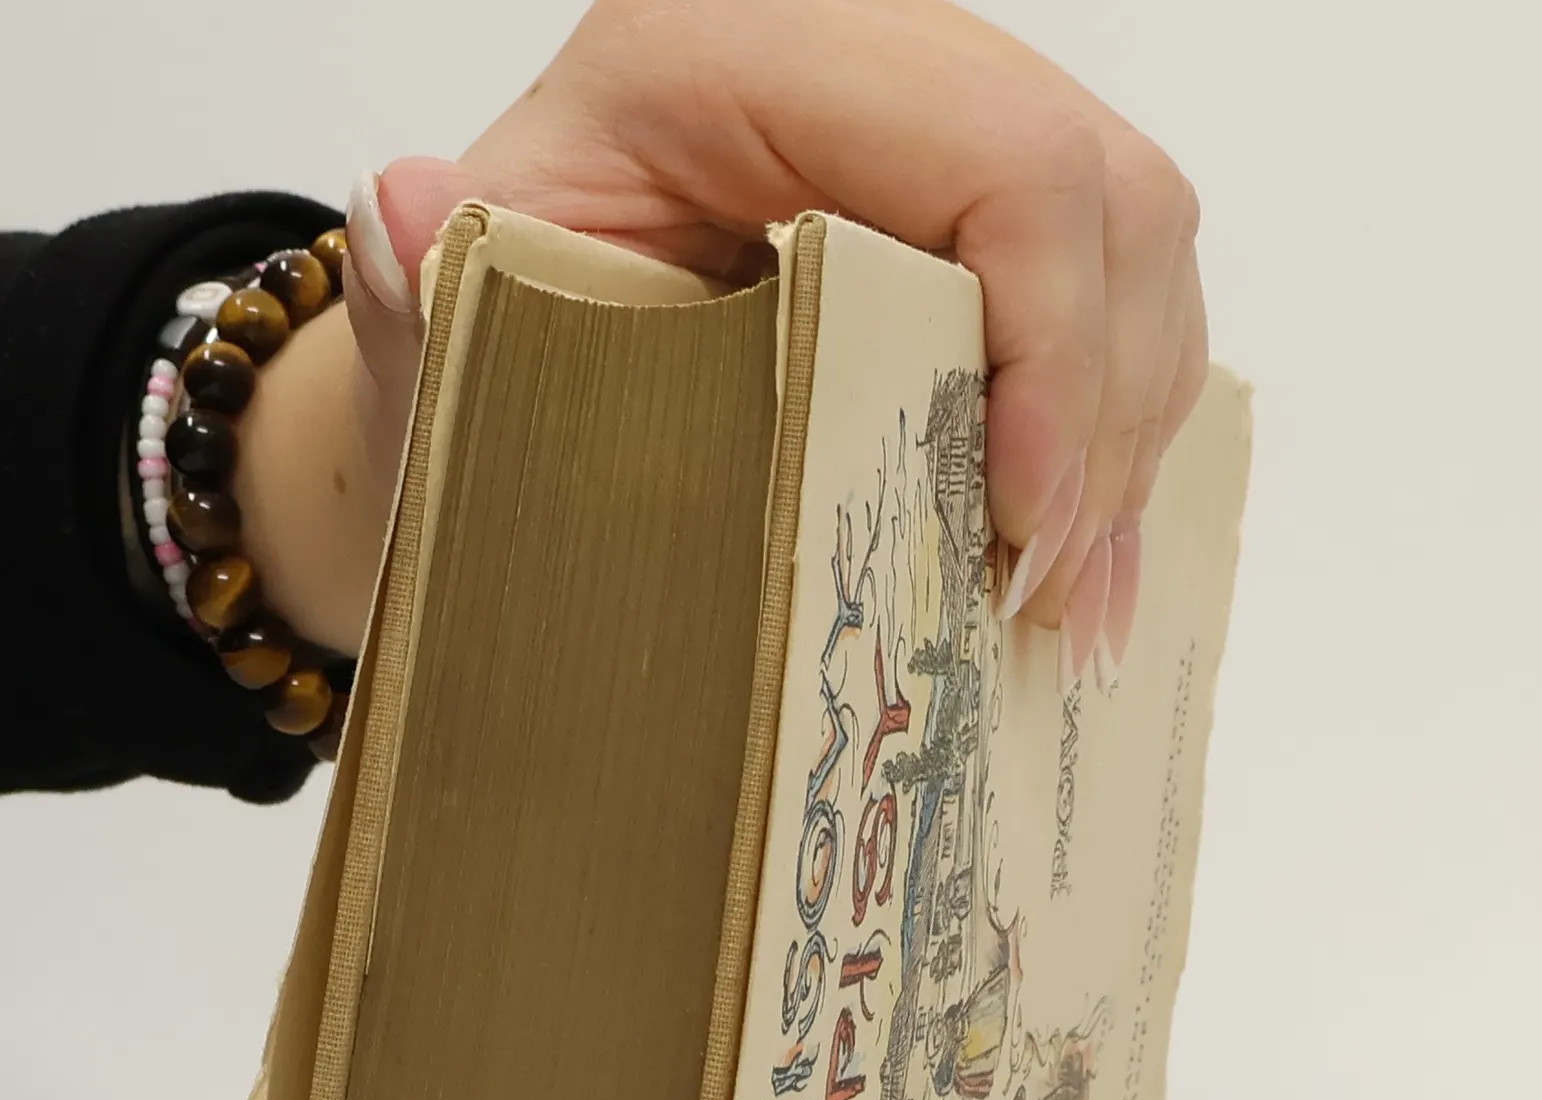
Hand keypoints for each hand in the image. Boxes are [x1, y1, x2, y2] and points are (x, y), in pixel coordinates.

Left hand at [356, 0, 1207, 679]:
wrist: (518, 350)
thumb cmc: (491, 335)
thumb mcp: (453, 313)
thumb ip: (432, 282)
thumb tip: (403, 211)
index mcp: (747, 47)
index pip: (995, 159)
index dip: (1048, 345)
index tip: (1021, 523)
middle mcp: (878, 60)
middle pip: (1101, 198)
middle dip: (1103, 417)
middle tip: (1050, 593)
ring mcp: (948, 133)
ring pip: (1138, 247)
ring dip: (1126, 440)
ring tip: (1069, 602)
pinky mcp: (983, 217)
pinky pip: (1121, 295)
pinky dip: (1117, 431)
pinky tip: (1077, 548)